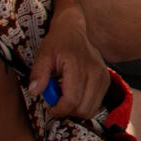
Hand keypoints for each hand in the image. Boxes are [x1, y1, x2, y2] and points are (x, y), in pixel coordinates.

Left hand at [26, 3, 107, 118]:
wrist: (73, 30)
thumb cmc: (57, 43)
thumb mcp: (43, 55)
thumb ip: (38, 73)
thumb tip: (35, 91)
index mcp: (78, 66)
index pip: (72, 100)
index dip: (59, 110)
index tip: (50, 107)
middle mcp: (95, 72)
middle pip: (82, 109)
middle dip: (66, 110)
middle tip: (57, 99)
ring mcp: (103, 77)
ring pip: (90, 110)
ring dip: (76, 108)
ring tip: (65, 94)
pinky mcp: (106, 81)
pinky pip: (96, 104)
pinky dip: (84, 104)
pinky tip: (75, 92)